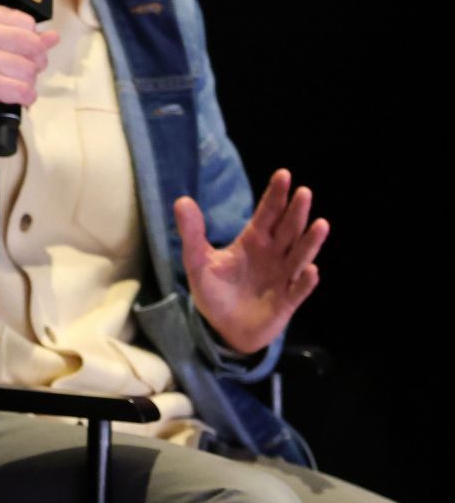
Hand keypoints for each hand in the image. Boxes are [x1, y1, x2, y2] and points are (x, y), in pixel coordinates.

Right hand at [0, 3, 58, 135]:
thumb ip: (19, 37)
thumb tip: (53, 36)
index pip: (28, 24)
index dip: (29, 43)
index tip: (15, 55)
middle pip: (33, 46)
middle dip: (33, 65)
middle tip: (17, 74)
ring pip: (30, 70)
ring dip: (26, 84)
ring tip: (8, 87)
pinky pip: (24, 91)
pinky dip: (23, 98)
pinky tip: (10, 98)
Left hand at [176, 169, 327, 354]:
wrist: (223, 328)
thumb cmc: (214, 291)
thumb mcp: (198, 262)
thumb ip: (192, 234)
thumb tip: (181, 200)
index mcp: (253, 241)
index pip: (267, 214)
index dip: (275, 196)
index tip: (284, 174)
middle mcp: (273, 255)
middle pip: (287, 229)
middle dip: (296, 212)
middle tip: (303, 192)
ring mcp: (283, 277)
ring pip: (300, 256)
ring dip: (310, 242)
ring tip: (320, 224)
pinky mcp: (286, 302)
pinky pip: (299, 290)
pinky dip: (305, 282)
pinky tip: (311, 271)